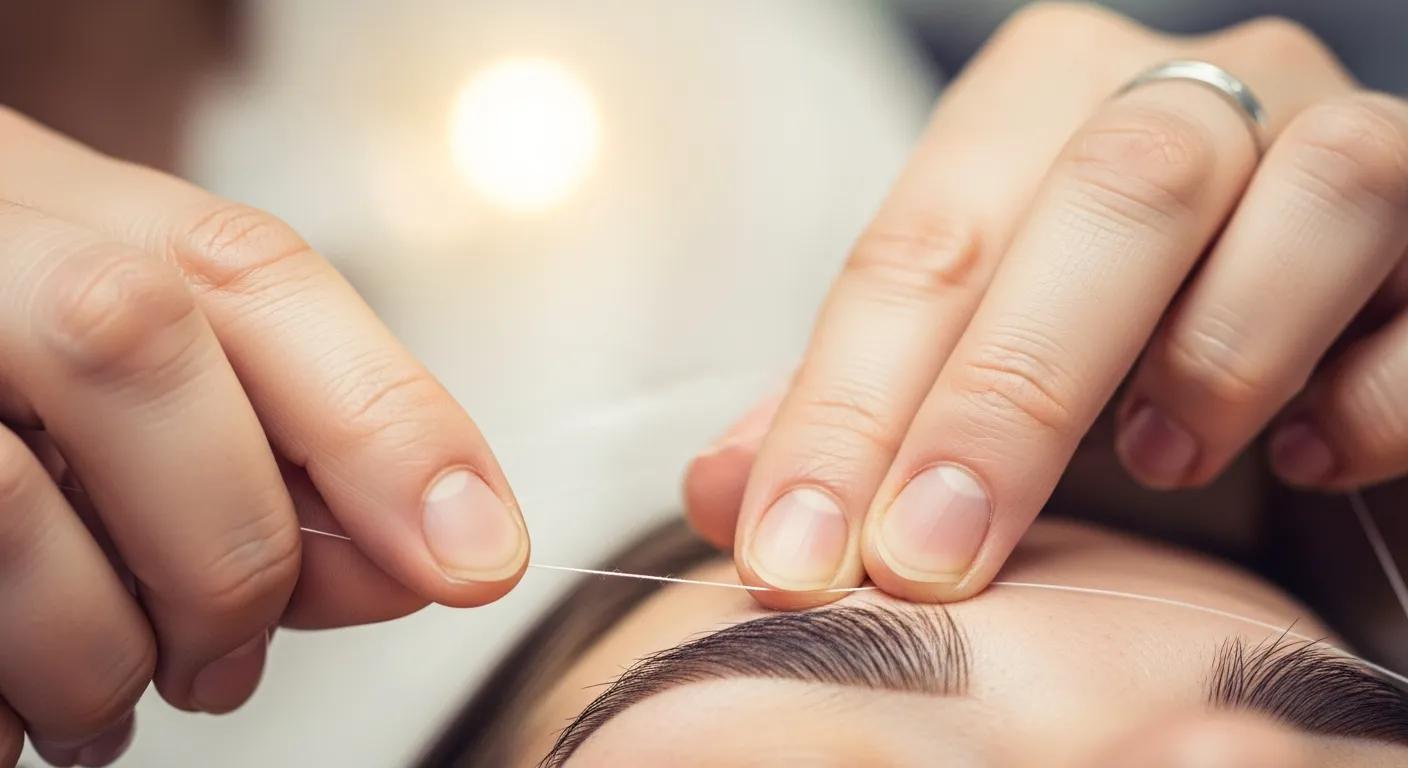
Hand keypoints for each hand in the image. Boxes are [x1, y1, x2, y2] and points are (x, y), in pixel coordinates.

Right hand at [0, 110, 528, 764]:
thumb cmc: (1, 376)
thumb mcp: (131, 374)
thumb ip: (275, 437)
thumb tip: (429, 552)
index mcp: (60, 207)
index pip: (249, 270)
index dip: (383, 415)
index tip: (478, 557)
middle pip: (133, 341)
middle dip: (226, 546)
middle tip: (226, 661)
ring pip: (11, 496)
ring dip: (99, 658)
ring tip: (104, 700)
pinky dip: (5, 703)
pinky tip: (14, 697)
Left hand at [685, 3, 1407, 607]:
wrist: (1296, 339)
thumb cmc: (1104, 357)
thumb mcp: (960, 377)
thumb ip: (852, 412)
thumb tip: (728, 494)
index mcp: (1047, 99)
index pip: (926, 241)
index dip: (846, 405)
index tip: (795, 554)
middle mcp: (1205, 88)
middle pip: (1110, 196)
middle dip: (1006, 393)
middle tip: (929, 558)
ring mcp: (1352, 137)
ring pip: (1317, 186)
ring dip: (1219, 349)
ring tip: (1158, 462)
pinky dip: (1374, 393)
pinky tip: (1304, 460)